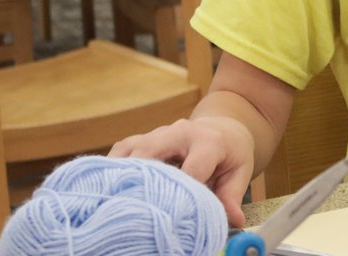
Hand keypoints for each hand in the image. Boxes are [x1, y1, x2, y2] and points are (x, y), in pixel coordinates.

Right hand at [109, 116, 254, 226]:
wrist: (222, 127)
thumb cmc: (230, 154)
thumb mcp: (239, 172)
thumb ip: (232, 196)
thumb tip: (234, 220)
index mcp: (208, 142)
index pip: (190, 169)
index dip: (181, 192)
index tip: (173, 214)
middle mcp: (180, 132)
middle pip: (152, 152)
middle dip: (142, 179)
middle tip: (134, 208)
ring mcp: (159, 132)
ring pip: (133, 149)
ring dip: (122, 173)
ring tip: (115, 199)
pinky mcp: (143, 137)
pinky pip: (122, 149)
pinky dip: (112, 167)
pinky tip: (108, 186)